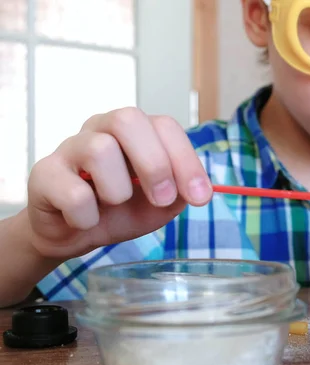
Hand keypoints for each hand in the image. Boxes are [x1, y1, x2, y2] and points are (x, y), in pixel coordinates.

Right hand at [26, 107, 212, 259]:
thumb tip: (195, 191)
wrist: (73, 234)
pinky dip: (87, 216)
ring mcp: (70, 148)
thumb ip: (180, 193)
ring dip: (117, 190)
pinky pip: (73, 192)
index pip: (164, 126)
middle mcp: (101, 130)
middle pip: (127, 119)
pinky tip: (86, 220)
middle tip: (163, 199)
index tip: (200, 197)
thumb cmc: (118, 211)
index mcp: (134, 132)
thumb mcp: (159, 205)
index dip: (186, 160)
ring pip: (99, 150)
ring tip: (113, 205)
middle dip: (154, 164)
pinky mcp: (44, 174)